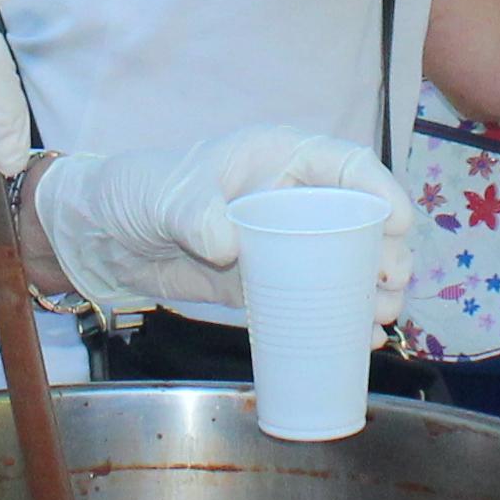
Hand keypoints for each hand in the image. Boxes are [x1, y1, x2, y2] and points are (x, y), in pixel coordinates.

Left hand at [30, 128, 402, 319]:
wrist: (102, 239)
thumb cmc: (135, 192)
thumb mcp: (165, 195)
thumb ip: (195, 213)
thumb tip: (230, 241)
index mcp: (276, 158)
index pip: (344, 166)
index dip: (379, 190)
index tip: (397, 223)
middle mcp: (291, 198)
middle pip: (358, 220)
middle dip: (385, 251)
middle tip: (390, 286)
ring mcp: (283, 242)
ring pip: (345, 262)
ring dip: (370, 289)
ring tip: (379, 318)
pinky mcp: (268, 282)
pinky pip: (315, 299)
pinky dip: (341, 318)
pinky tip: (360, 341)